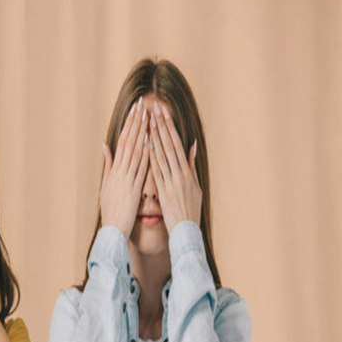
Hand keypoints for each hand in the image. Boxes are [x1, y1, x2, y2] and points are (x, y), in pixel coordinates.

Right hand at [100, 95, 149, 238]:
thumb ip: (107, 164)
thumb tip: (105, 145)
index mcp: (114, 171)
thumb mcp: (106, 185)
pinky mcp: (134, 189)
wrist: (112, 230)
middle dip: (136, 123)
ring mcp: (127, 180)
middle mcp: (120, 172)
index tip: (135, 110)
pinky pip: (141, 169)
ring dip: (142, 133)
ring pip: (135, 152)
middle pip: (129, 143)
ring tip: (147, 117)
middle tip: (142, 105)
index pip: (122, 142)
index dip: (129, 125)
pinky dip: (146, 154)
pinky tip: (151, 141)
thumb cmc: (110, 210)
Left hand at [148, 99, 201, 234]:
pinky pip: (157, 171)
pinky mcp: (164, 192)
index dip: (170, 129)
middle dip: (161, 127)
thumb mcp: (196, 187)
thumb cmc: (190, 211)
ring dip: (155, 137)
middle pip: (169, 146)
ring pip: (162, 156)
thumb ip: (191, 165)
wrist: (187, 231)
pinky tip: (146, 144)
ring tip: (148, 121)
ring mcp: (172, 183)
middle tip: (154, 109)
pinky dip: (152, 157)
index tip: (163, 114)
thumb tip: (192, 146)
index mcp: (187, 173)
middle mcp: (180, 175)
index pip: (177, 145)